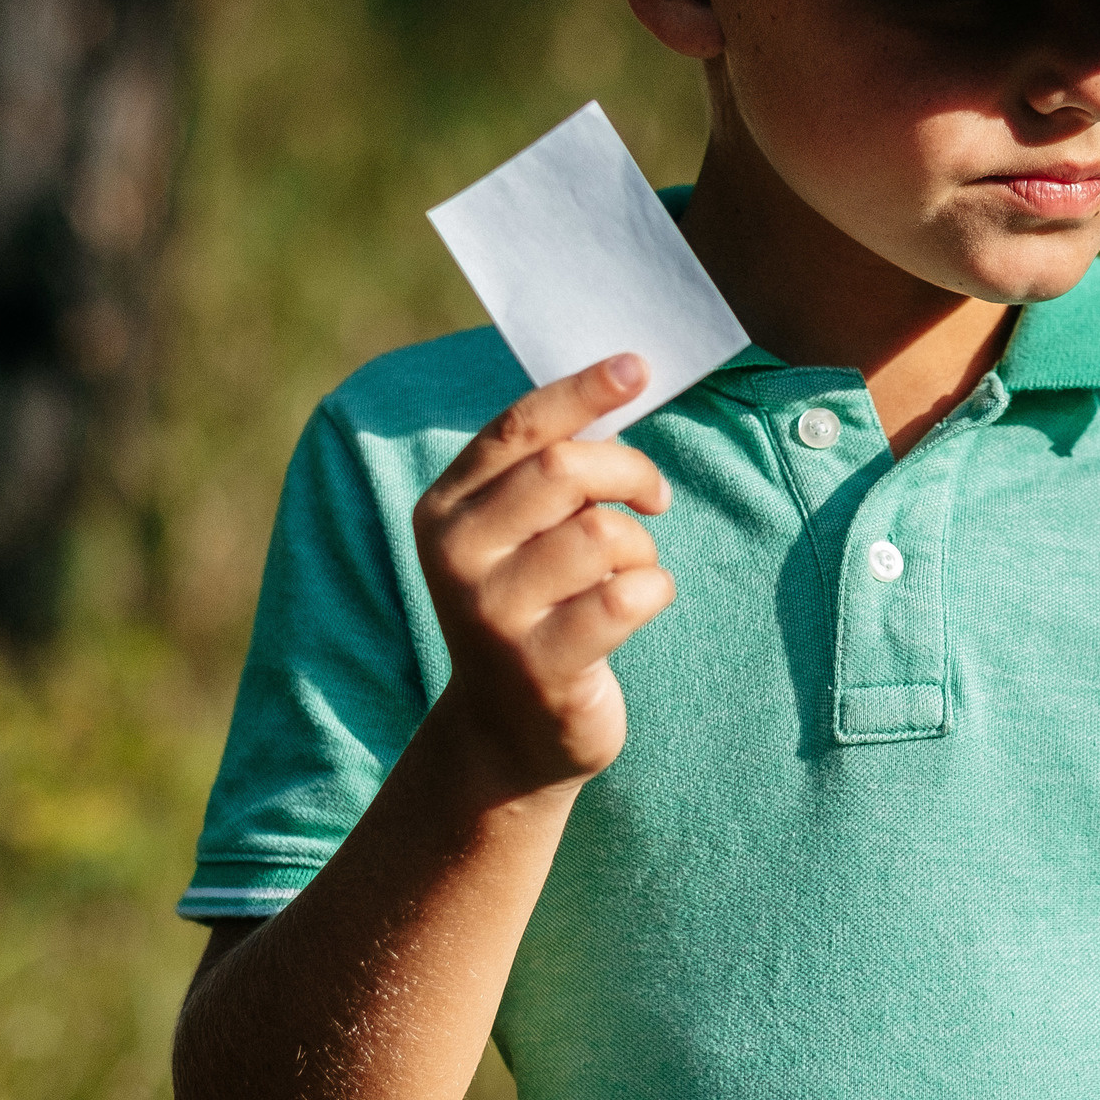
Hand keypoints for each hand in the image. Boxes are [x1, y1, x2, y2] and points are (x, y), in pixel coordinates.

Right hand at [412, 352, 675, 796]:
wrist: (508, 732)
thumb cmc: (534, 605)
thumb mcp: (519, 533)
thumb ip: (548, 467)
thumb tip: (621, 377)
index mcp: (445, 508)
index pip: (518, 428)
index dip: (582, 391)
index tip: (637, 367)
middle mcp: (456, 557)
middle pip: (564, 470)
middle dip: (629, 470)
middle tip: (654, 495)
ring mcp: (492, 616)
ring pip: (603, 535)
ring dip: (642, 546)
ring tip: (633, 570)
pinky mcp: (539, 667)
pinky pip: (627, 597)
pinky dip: (654, 589)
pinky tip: (639, 606)